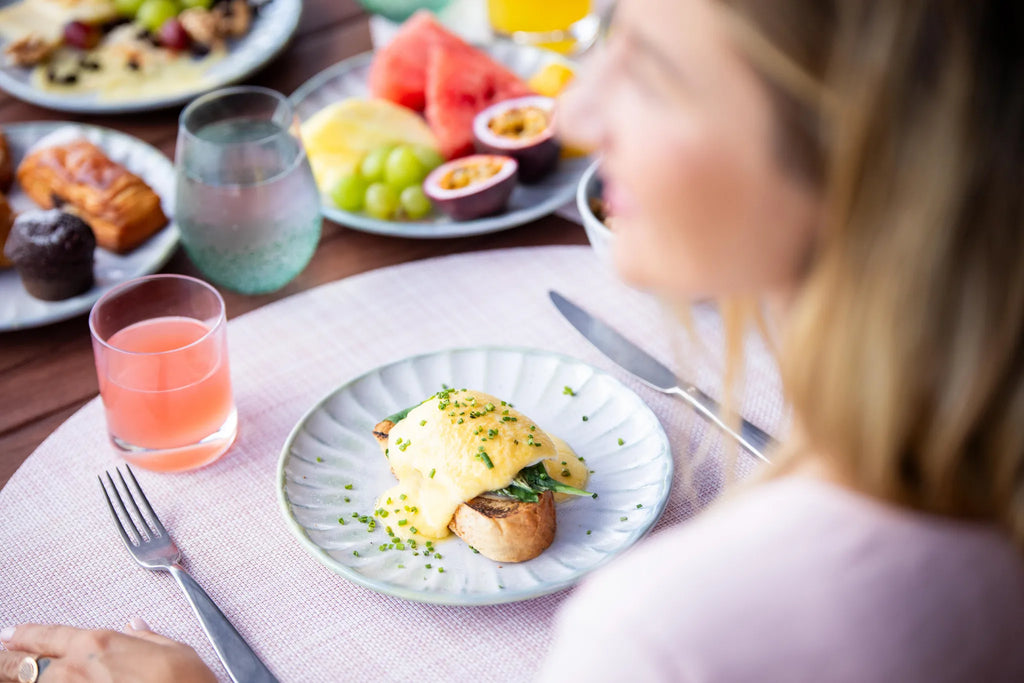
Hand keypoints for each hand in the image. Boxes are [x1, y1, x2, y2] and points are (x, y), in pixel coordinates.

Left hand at [0, 619, 216, 682]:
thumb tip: (137, 627)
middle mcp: (74, 670)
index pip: (48, 636)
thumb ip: (147, 638)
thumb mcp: (175, 649)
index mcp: (99, 644)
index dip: (24, 635)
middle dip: (5, 661)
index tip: (10, 635)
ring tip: (6, 674)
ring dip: (15, 679)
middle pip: (21, 665)